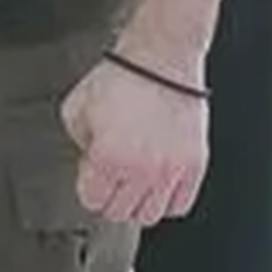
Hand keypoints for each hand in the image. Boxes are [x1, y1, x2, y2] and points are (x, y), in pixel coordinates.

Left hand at [64, 58, 208, 229]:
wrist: (162, 57)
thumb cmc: (123, 76)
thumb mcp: (77, 106)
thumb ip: (78, 142)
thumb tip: (88, 161)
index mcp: (108, 158)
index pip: (92, 200)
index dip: (89, 185)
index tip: (93, 173)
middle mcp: (141, 170)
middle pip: (120, 212)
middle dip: (111, 195)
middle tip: (112, 176)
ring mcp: (171, 170)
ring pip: (150, 215)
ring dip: (138, 202)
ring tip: (136, 182)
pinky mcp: (194, 164)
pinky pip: (180, 204)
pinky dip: (168, 200)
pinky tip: (159, 183)